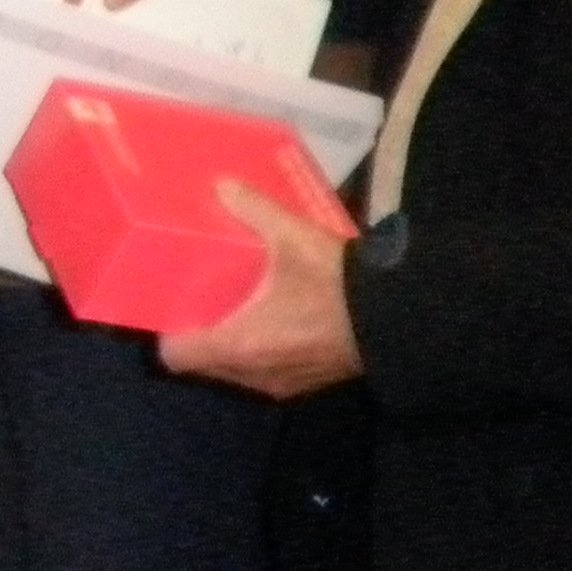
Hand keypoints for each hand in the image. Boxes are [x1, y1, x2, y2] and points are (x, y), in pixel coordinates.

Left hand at [156, 180, 364, 397]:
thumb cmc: (337, 284)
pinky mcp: (309, 383)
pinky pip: (267, 372)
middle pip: (205, 364)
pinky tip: (270, 320)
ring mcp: (284, 383)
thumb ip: (254, 211)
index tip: (168, 307)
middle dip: (199, 335)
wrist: (404, 315)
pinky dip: (260, 351)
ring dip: (230, 345)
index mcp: (240, 345)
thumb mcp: (295, 239)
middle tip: (199, 300)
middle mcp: (255, 374)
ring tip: (231, 307)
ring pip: (237, 371)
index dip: (167, 333)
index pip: (178, 357)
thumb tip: (221, 186)